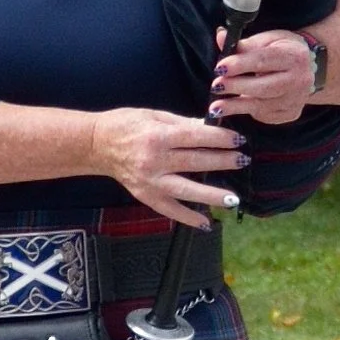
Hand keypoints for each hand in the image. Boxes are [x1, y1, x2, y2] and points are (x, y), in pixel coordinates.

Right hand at [91, 106, 248, 226]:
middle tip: (242, 160)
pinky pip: (169, 210)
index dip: (220, 139)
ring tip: (234, 199)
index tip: (238, 140)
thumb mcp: (155, 116)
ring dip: (212, 196)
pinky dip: (187, 218)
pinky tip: (206, 223)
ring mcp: (150, 181)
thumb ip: (183, 124)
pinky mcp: (145, 195)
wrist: (97, 144)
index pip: (197, 138)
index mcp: (158, 136)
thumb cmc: (126, 124)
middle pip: (196, 163)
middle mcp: (154, 161)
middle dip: (223, 162)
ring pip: (187, 191)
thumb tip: (211, 128)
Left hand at [210, 28, 314, 127]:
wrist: (307, 68)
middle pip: (264, 87)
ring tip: (215, 106)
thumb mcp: (267, 40)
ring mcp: (297, 99)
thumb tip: (220, 36)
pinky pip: (265, 116)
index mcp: (294, 56)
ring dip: (236, 106)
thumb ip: (244, 43)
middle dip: (236, 87)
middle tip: (216, 85)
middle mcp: (300, 79)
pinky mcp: (290, 113)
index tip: (220, 68)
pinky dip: (246, 112)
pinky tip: (232, 109)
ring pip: (262, 105)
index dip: (240, 64)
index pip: (264, 60)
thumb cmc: (281, 51)